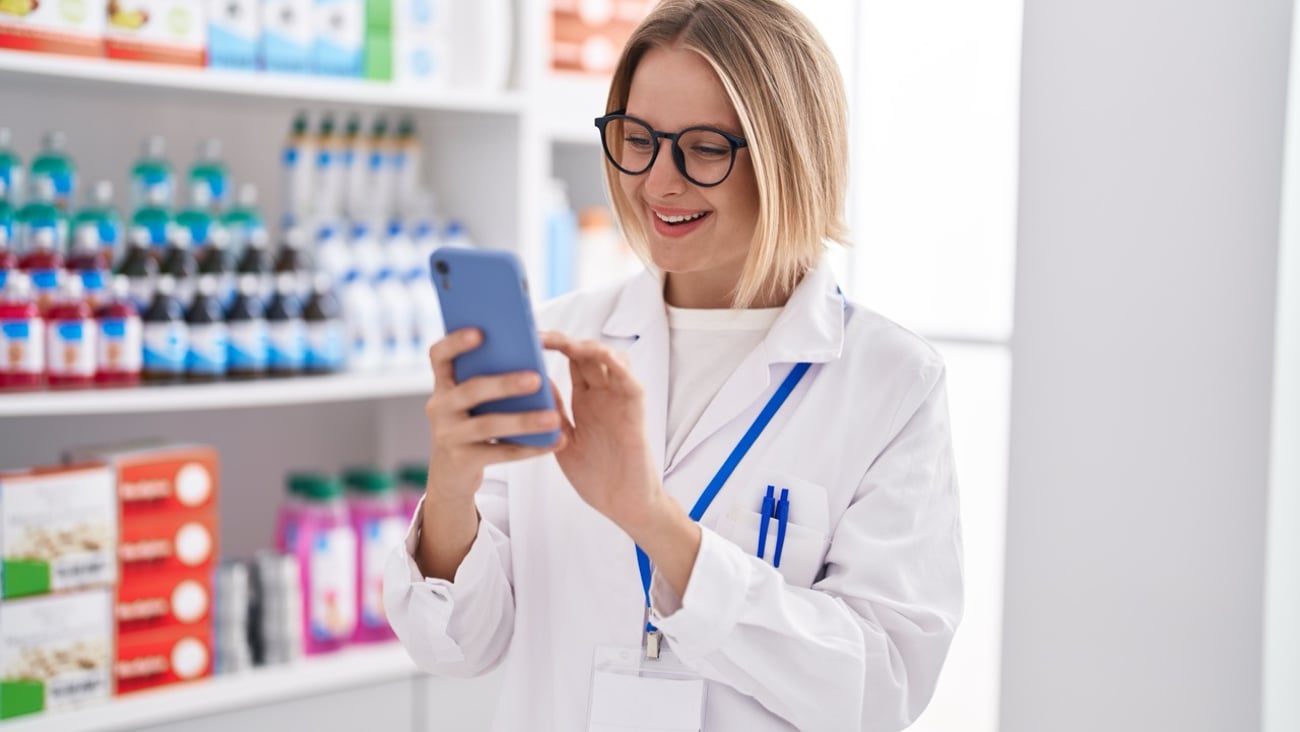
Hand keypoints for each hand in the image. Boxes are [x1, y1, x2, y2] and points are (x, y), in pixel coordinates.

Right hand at [425, 328, 565, 501]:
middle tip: (537, 378)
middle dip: (505, 384)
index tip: (480, 332)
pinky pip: (500, 452)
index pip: (439, 356)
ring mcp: (448, 435)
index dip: (455, 342)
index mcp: (443, 384)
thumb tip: (529, 358)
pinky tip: (553, 441)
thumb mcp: (470, 401)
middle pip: (471, 390)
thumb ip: (486, 378)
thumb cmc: (470, 424)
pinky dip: (529, 448)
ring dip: (524, 420)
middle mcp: (440, 407)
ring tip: (553, 417)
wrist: (450, 474)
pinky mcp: (462, 460)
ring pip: (488, 424)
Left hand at [542, 332, 663, 532]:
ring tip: (566, 346)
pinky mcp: (636, 414)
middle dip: (564, 340)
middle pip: (588, 353)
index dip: (553, 344)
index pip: (573, 359)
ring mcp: (621, 401)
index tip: (526, 337)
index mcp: (587, 399)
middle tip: (538, 335)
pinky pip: (631, 383)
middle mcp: (605, 394)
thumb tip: (530, 385)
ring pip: (613, 359)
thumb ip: (552, 412)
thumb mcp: (563, 440)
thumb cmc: (595, 476)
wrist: (621, 505)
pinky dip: (618, 367)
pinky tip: (600, 358)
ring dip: (591, 348)